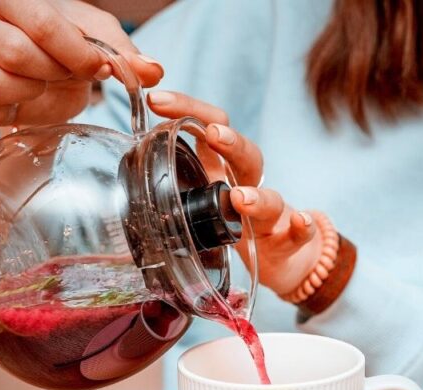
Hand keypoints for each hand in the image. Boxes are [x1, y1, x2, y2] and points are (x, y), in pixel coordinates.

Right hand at [0, 0, 163, 128]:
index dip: (78, 52)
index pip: (42, 24)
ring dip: (28, 92)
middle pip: (16, 53)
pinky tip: (19, 108)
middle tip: (71, 74)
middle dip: (57, 72)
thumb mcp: (102, 37)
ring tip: (44, 87)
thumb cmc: (72, 41)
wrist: (54, 65)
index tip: (99, 66)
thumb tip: (151, 71)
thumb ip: (126, 52)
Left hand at [147, 91, 322, 295]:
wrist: (277, 256)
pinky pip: (299, 232)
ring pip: (271, 197)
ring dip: (257, 196)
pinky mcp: (289, 241)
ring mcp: (271, 214)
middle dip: (229, 142)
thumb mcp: (198, 197)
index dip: (188, 108)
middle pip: (245, 154)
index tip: (158, 100)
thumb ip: (169, 179)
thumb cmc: (228, 222)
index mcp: (220, 169)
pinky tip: (299, 223)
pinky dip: (303, 227)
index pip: (211, 125)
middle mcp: (247, 185)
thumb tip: (119, 163)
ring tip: (241, 197)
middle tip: (212, 135)